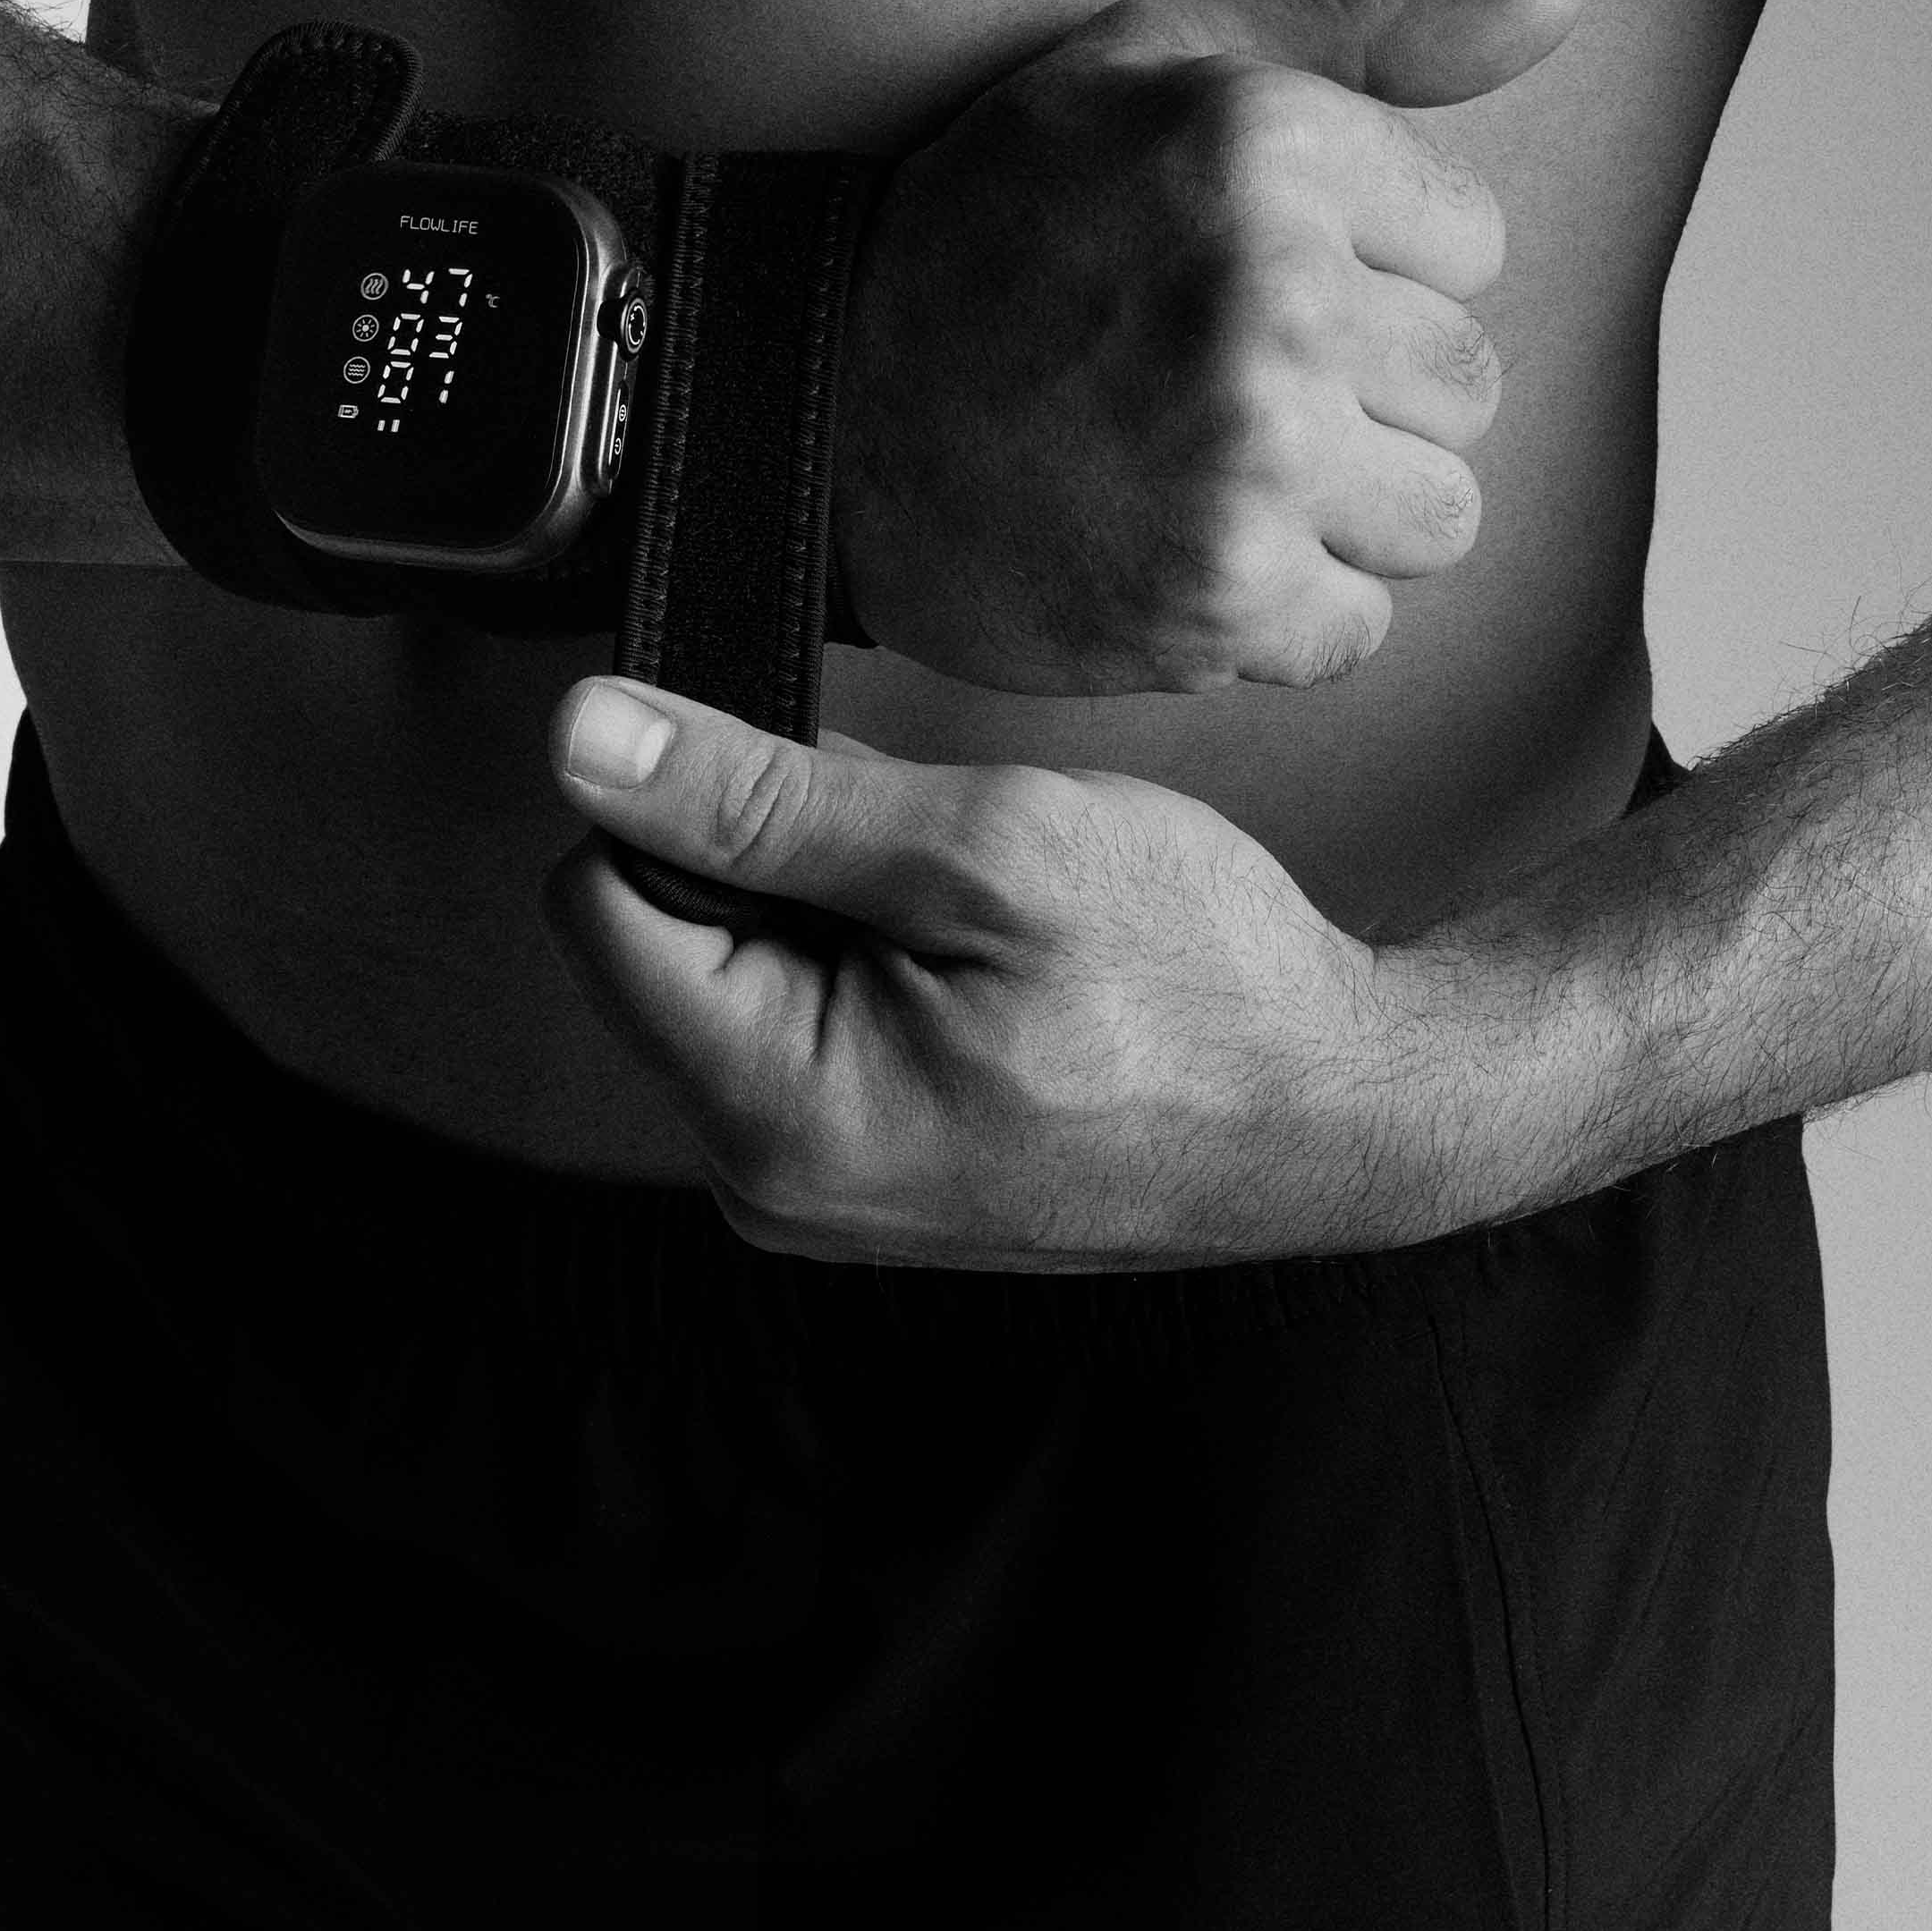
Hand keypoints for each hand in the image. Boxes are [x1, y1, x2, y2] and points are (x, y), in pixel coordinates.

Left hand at [544, 680, 1495, 1267]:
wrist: (1342, 1108)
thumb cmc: (1203, 989)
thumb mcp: (984, 846)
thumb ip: (763, 799)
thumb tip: (589, 740)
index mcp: (778, 1116)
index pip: (599, 903)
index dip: (687, 800)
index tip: (819, 776)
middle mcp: (769, 1182)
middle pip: (659, 943)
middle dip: (771, 861)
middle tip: (940, 860)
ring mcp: (813, 1190)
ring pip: (733, 975)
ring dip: (827, 907)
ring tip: (975, 919)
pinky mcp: (860, 1172)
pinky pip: (797, 1025)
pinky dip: (868, 961)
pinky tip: (979, 964)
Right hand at [833, 0, 1578, 691]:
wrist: (809, 420)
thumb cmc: (989, 228)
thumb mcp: (1147, 65)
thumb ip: (1366, 30)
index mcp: (1265, 144)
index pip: (1470, 243)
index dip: (1365, 268)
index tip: (1237, 279)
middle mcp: (1273, 296)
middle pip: (1469, 387)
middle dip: (1366, 397)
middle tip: (1211, 388)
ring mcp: (1250, 458)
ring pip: (1442, 518)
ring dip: (1345, 514)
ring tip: (1210, 474)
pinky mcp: (1221, 599)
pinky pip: (1359, 628)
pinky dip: (1282, 615)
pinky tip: (1178, 552)